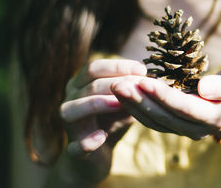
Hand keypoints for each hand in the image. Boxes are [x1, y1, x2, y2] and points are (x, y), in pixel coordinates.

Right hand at [59, 59, 146, 181]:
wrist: (98, 154)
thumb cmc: (113, 119)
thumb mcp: (124, 101)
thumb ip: (131, 89)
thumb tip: (151, 78)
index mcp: (81, 84)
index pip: (94, 68)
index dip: (117, 66)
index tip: (142, 70)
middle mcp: (70, 100)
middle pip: (88, 86)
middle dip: (115, 84)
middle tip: (139, 86)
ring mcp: (69, 125)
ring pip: (73, 110)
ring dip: (97, 104)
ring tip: (120, 104)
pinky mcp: (73, 150)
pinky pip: (75, 146)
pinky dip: (87, 142)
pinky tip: (101, 137)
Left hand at [111, 65, 220, 140]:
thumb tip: (203, 87)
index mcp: (214, 117)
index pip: (185, 108)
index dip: (164, 96)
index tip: (144, 81)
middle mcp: (197, 129)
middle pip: (165, 117)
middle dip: (140, 101)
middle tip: (118, 84)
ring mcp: (185, 130)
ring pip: (155, 122)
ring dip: (134, 106)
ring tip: (116, 87)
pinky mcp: (175, 126)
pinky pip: (153, 121)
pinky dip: (137, 109)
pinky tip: (124, 96)